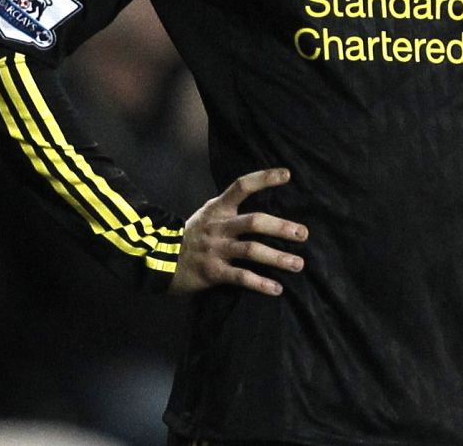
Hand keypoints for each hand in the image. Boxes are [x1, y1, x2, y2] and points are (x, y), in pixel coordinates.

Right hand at [171, 167, 307, 295]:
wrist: (160, 259)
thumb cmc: (193, 236)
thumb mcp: (207, 215)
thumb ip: (229, 210)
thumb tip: (263, 210)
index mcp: (217, 208)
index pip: (241, 186)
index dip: (264, 178)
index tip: (287, 174)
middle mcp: (218, 226)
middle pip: (253, 222)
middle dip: (280, 227)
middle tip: (303, 234)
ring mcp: (215, 249)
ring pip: (251, 250)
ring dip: (277, 258)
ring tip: (298, 264)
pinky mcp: (213, 271)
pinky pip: (241, 277)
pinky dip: (260, 283)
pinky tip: (276, 289)